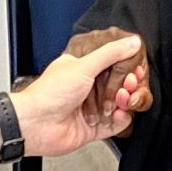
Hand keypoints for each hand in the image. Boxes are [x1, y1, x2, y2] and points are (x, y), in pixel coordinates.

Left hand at [11, 31, 150, 156]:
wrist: (37, 124)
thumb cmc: (50, 93)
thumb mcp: (83, 66)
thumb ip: (110, 53)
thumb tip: (132, 42)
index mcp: (82, 68)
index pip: (113, 65)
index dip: (127, 67)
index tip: (135, 68)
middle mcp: (87, 88)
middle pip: (120, 86)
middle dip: (129, 84)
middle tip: (130, 83)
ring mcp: (91, 109)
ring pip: (120, 105)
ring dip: (126, 101)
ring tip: (123, 98)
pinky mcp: (93, 128)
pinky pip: (116, 124)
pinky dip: (121, 119)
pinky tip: (118, 114)